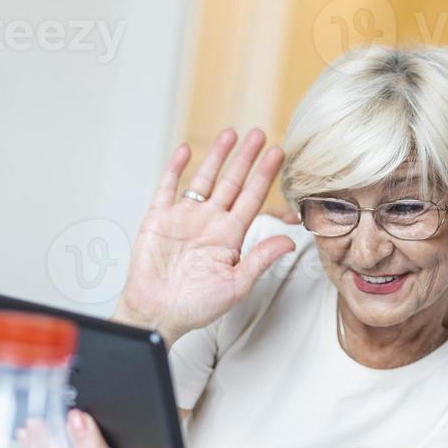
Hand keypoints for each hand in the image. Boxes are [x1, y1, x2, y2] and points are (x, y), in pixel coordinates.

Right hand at [113, 128, 295, 343]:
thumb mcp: (236, 284)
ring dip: (217, 157)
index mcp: (230, 236)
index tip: (278, 154)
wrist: (158, 314)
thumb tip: (290, 241)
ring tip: (230, 133)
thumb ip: (260, 259)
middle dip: (245, 158)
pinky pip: (168, 187)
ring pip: (204, 179)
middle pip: (232, 182)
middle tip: (260, 134)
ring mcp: (184, 217)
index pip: (252, 198)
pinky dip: (176, 168)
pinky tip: (186, 150)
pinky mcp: (158, 218)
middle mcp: (209, 222)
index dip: (265, 175)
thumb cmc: (196, 306)